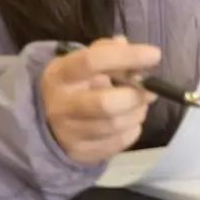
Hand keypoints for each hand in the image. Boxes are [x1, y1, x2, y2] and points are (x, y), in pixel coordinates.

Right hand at [40, 36, 160, 164]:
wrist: (46, 122)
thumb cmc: (73, 84)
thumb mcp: (81, 61)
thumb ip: (106, 50)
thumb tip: (126, 45)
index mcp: (61, 74)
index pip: (94, 61)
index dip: (127, 57)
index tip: (154, 55)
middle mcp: (61, 105)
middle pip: (106, 103)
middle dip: (135, 96)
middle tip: (150, 90)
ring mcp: (69, 133)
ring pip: (115, 125)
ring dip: (137, 112)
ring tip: (140, 104)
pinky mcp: (81, 154)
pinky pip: (118, 143)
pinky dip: (132, 130)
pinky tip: (130, 121)